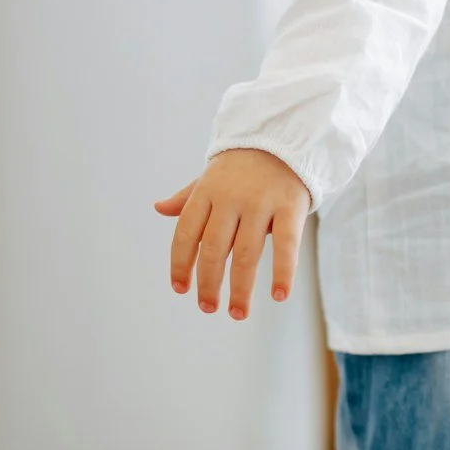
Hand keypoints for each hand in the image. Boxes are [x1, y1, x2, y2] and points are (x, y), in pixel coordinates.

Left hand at [156, 149, 311, 319]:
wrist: (283, 136)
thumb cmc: (242, 166)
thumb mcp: (211, 178)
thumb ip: (188, 198)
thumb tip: (159, 208)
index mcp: (207, 192)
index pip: (186, 234)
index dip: (180, 264)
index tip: (180, 289)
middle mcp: (231, 198)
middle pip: (214, 249)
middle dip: (208, 283)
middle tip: (208, 308)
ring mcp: (260, 203)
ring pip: (246, 253)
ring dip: (241, 289)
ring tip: (237, 313)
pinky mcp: (290, 206)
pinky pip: (285, 245)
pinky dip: (283, 272)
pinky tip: (280, 296)